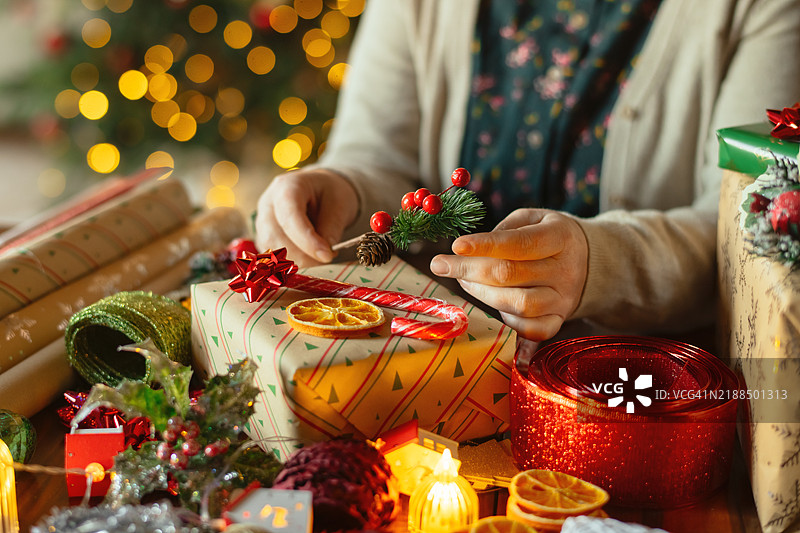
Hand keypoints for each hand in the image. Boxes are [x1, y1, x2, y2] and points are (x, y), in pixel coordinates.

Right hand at [255, 169, 358, 266]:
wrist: (320, 190)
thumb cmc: (330, 192)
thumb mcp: (340, 203)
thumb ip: (332, 228)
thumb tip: (324, 254)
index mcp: (286, 187)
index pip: (289, 217)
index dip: (307, 241)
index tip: (326, 255)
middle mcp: (268, 203)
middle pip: (276, 237)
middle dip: (304, 255)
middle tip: (328, 256)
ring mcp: (262, 222)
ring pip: (273, 252)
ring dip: (300, 261)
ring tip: (321, 253)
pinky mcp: (263, 238)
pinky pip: (273, 258)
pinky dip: (293, 263)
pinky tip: (310, 256)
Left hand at [429, 209, 587, 340]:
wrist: (592, 263)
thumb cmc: (550, 236)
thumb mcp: (533, 219)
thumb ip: (504, 230)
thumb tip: (470, 251)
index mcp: (561, 237)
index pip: (519, 244)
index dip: (484, 245)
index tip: (456, 246)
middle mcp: (566, 270)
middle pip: (510, 274)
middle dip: (468, 270)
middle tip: (442, 264)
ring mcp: (564, 300)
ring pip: (517, 304)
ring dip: (481, 294)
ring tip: (465, 281)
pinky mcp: (559, 321)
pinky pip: (529, 329)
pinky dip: (505, 319)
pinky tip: (491, 302)